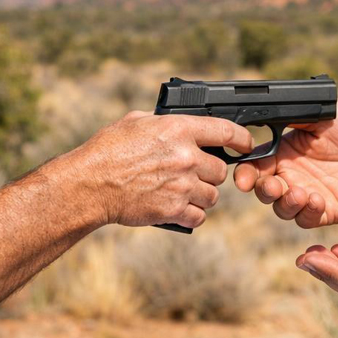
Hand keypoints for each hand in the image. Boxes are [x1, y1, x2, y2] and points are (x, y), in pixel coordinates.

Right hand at [67, 112, 253, 228]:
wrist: (89, 184)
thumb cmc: (107, 151)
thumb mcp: (135, 122)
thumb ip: (164, 122)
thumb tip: (178, 124)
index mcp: (178, 130)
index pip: (226, 130)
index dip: (242, 138)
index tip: (247, 144)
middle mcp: (186, 156)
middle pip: (221, 169)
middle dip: (210, 173)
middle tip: (193, 174)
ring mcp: (182, 185)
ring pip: (213, 195)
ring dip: (201, 195)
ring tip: (183, 192)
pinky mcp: (174, 210)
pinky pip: (200, 216)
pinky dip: (191, 215)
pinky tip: (178, 208)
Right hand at [233, 100, 337, 227]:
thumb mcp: (324, 113)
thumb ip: (294, 115)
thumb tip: (265, 112)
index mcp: (285, 151)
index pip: (256, 164)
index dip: (245, 172)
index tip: (243, 178)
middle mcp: (293, 174)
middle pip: (263, 189)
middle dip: (262, 190)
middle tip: (272, 186)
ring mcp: (309, 194)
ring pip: (281, 208)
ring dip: (284, 203)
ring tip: (300, 193)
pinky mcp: (326, 211)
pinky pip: (306, 220)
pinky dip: (306, 213)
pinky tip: (317, 200)